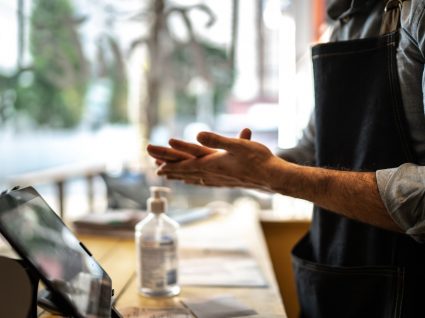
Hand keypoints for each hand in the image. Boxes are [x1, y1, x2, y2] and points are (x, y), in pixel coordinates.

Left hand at [148, 129, 278, 190]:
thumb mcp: (237, 144)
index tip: (157, 168)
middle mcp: (213, 174)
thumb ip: (216, 140)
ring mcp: (220, 179)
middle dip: (171, 170)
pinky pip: (206, 182)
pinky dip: (196, 181)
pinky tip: (198, 182)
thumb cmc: (257, 159)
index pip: (185, 165)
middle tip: (157, 172)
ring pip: (195, 178)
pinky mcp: (228, 181)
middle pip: (186, 172)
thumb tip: (197, 134)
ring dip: (182, 177)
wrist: (272, 176)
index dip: (170, 166)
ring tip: (173, 178)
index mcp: (212, 163)